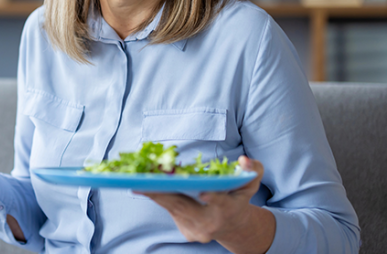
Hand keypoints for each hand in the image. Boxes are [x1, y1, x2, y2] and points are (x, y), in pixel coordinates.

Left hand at [138, 156, 274, 253]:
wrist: (233, 225)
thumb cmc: (239, 198)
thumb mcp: (251, 183)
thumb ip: (253, 170)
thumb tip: (244, 159)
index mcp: (228, 210)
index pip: (221, 204)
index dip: (213, 199)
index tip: (203, 193)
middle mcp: (210, 224)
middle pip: (185, 207)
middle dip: (164, 192)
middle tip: (143, 180)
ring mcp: (196, 230)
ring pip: (172, 209)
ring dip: (154, 192)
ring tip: (136, 178)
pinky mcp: (185, 231)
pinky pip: (169, 210)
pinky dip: (157, 196)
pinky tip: (144, 184)